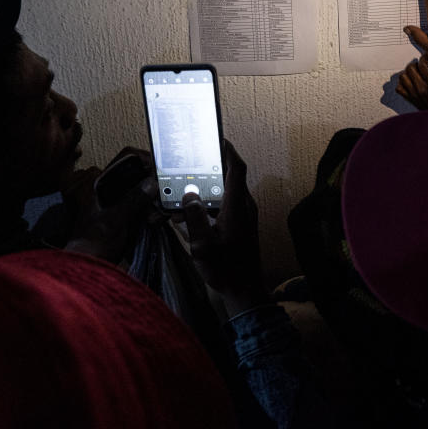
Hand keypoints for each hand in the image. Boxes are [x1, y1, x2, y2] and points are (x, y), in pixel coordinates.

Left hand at [62, 148, 155, 261]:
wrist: (88, 268)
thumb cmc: (94, 242)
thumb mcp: (114, 220)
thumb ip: (133, 199)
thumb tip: (152, 182)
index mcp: (102, 183)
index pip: (127, 158)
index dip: (145, 159)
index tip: (160, 170)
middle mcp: (113, 188)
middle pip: (141, 174)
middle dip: (154, 184)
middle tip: (162, 197)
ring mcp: (122, 202)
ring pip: (147, 191)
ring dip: (156, 201)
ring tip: (156, 216)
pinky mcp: (129, 215)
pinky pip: (148, 206)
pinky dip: (155, 211)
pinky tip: (155, 221)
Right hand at [174, 140, 268, 316]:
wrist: (244, 291)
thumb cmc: (226, 269)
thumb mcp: (203, 245)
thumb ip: (194, 218)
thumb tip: (188, 194)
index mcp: (237, 206)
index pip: (236, 168)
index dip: (227, 150)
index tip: (215, 137)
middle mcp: (243, 207)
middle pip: (227, 177)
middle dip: (208, 169)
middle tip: (189, 162)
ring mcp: (242, 216)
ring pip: (222, 193)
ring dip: (204, 190)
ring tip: (183, 191)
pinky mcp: (238, 225)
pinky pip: (222, 207)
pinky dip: (207, 206)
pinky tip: (188, 215)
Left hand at [397, 53, 427, 109]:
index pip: (422, 65)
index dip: (423, 58)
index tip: (424, 57)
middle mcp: (422, 89)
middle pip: (410, 68)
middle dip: (414, 64)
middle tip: (418, 65)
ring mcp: (414, 94)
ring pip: (402, 76)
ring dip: (407, 72)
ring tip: (413, 73)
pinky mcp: (409, 99)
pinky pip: (399, 88)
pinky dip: (401, 83)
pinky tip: (408, 82)